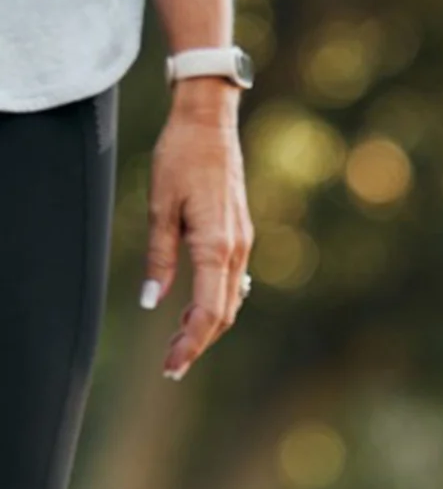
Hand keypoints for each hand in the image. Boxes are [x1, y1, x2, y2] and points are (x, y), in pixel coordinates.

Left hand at [142, 78, 253, 380]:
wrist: (210, 123)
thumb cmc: (180, 157)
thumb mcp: (159, 206)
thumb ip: (159, 257)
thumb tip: (152, 302)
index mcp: (216, 247)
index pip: (208, 312)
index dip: (191, 344)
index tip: (172, 365)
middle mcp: (236, 252)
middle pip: (222, 314)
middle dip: (198, 342)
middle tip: (171, 365)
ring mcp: (242, 245)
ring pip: (229, 301)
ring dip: (206, 325)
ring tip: (179, 342)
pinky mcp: (240, 237)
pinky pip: (232, 283)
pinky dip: (215, 304)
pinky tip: (196, 309)